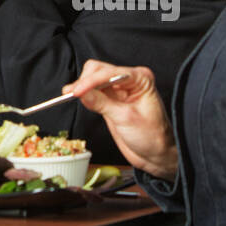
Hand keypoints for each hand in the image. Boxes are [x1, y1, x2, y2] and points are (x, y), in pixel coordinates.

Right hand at [63, 59, 178, 180]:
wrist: (156, 155)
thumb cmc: (152, 137)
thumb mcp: (126, 119)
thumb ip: (102, 104)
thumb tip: (82, 92)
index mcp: (140, 79)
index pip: (110, 72)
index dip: (91, 81)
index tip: (77, 91)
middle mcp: (129, 79)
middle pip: (99, 70)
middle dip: (84, 80)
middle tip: (71, 94)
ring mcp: (119, 89)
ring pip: (93, 78)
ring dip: (81, 85)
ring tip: (69, 95)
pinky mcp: (110, 99)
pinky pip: (92, 90)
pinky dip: (83, 93)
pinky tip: (75, 98)